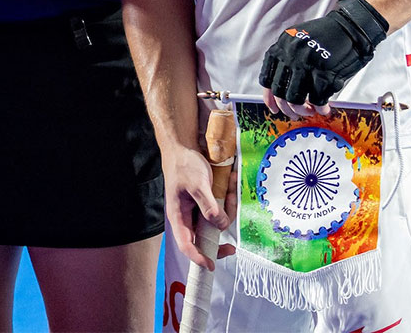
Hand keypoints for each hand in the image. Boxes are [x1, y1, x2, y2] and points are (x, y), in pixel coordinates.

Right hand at [162, 141, 232, 269]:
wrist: (183, 146)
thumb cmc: (184, 165)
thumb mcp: (197, 185)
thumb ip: (208, 207)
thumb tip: (220, 225)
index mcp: (178, 215)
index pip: (186, 244)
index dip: (198, 257)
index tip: (211, 265)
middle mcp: (187, 216)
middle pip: (202, 239)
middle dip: (218, 242)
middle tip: (232, 247)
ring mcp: (196, 209)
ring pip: (213, 224)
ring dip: (226, 212)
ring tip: (231, 191)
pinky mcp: (204, 202)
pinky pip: (218, 210)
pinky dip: (226, 201)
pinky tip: (230, 185)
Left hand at [260, 0, 388, 115]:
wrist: (351, 28)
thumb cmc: (328, 35)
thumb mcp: (298, 40)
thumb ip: (288, 59)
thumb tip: (284, 87)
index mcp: (282, 46)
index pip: (267, 78)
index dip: (269, 97)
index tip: (273, 107)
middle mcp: (290, 55)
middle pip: (280, 92)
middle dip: (287, 108)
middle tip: (296, 113)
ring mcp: (306, 64)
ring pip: (296, 99)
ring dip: (303, 110)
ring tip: (310, 111)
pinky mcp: (324, 74)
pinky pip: (317, 100)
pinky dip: (321, 108)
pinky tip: (325, 108)